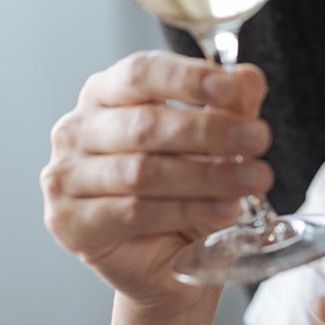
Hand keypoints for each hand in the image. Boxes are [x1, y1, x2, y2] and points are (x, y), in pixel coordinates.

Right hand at [40, 51, 271, 313]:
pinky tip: (225, 208)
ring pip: (143, 171)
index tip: (230, 89)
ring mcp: (66, 177)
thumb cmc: (184, 182)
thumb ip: (232, 104)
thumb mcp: (217, 137)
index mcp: (105, 92)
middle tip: (258, 139)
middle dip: (210, 131)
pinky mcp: (71, 222)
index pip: (141, 73)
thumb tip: (247, 78)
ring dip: (207, 175)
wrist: (168, 251)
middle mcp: (77, 129)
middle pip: (145, 124)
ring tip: (254, 178)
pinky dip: (187, 210)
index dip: (187, 78)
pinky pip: (134, 212)